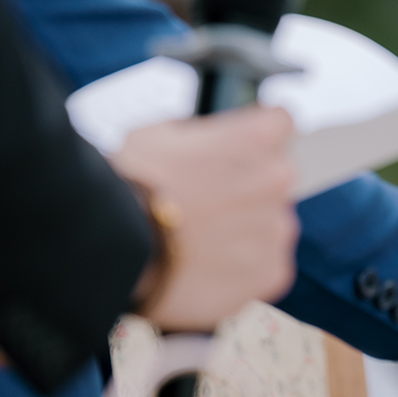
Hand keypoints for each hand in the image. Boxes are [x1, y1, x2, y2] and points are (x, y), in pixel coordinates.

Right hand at [111, 106, 298, 332]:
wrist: (118, 247)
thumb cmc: (131, 188)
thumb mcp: (160, 134)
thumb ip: (205, 136)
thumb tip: (209, 143)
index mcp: (256, 137)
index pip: (279, 124)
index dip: (253, 138)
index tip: (236, 152)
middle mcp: (276, 179)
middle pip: (275, 178)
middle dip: (247, 187)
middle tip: (207, 203)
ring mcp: (276, 229)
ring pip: (271, 224)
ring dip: (246, 230)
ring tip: (201, 241)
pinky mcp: (270, 273)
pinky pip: (266, 266)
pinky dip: (243, 270)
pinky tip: (208, 267)